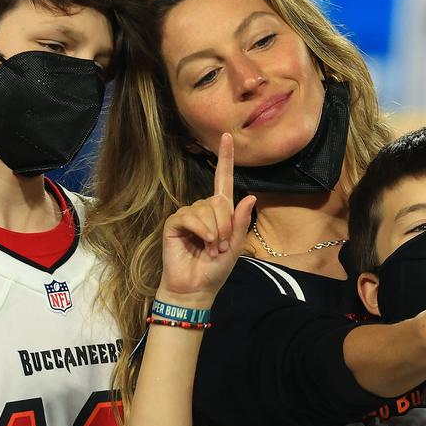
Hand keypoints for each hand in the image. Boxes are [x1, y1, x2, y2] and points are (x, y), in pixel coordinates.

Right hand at [158, 133, 256, 304]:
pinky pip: (190, 215)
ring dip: (214, 230)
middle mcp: (203, 209)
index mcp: (220, 213)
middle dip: (225, 225)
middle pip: (218, 201)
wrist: (195, 288)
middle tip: (221, 247)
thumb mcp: (235, 247)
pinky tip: (202, 242)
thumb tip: (250, 197)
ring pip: (205, 208)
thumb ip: (241, 223)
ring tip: (211, 249)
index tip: (227, 136)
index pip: (223, 180)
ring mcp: (188, 215)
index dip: (225, 159)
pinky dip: (201, 229)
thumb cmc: (215, 269)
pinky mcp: (174, 223)